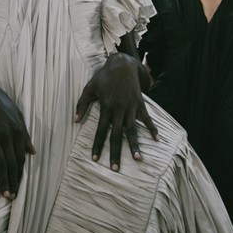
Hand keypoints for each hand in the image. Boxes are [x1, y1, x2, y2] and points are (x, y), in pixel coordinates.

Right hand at [0, 74, 34, 198]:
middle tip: (12, 197)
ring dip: (2, 180)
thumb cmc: (0, 103)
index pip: (21, 158)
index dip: (20, 174)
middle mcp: (8, 135)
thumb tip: (33, 152)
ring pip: (0, 163)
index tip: (19, 187)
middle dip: (12, 181)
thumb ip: (25, 135)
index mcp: (19, 130)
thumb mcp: (18, 115)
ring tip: (4, 193)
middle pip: (12, 163)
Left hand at [75, 53, 157, 169]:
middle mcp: (119, 109)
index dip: (98, 146)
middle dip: (115, 153)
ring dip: (135, 145)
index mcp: (106, 107)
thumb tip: (75, 121)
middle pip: (117, 135)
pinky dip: (152, 129)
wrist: (122, 64)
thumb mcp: (89, 88)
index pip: (101, 131)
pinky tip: (157, 139)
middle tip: (115, 168)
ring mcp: (131, 107)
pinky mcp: (140, 104)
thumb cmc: (103, 77)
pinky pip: (147, 119)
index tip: (96, 159)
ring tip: (137, 158)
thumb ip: (82, 104)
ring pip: (132, 130)